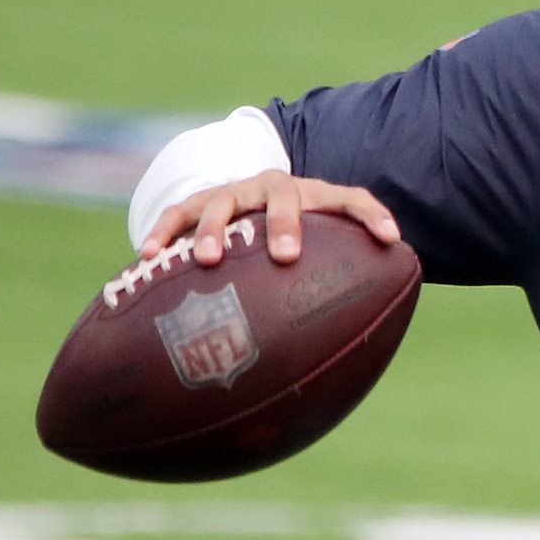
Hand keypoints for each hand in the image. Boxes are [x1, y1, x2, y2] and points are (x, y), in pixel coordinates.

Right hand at [138, 170, 401, 264]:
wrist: (249, 196)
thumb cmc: (293, 240)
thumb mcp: (318, 250)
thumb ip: (338, 283)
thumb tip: (362, 350)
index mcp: (315, 197)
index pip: (351, 198)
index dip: (373, 215)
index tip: (392, 239)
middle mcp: (275, 188)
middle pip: (284, 195)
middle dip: (285, 224)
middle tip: (286, 256)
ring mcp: (234, 193)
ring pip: (222, 202)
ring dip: (215, 229)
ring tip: (207, 260)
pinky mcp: (197, 201)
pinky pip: (177, 213)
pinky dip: (163, 231)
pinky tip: (147, 255)